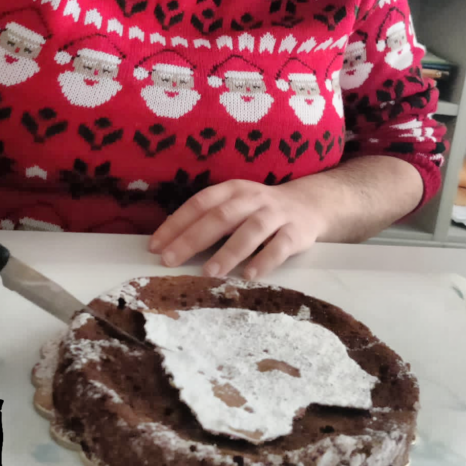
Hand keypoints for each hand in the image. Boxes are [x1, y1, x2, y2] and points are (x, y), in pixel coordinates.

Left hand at [148, 178, 330, 280]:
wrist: (310, 205)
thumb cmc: (261, 210)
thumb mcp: (235, 205)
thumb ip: (209, 219)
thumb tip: (169, 245)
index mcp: (232, 190)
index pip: (199, 204)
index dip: (176, 224)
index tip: (155, 246)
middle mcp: (253, 199)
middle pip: (220, 217)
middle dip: (192, 239)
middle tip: (170, 260)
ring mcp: (275, 215)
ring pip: (250, 231)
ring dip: (228, 252)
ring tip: (208, 272)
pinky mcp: (296, 233)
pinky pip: (279, 247)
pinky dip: (263, 261)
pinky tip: (248, 275)